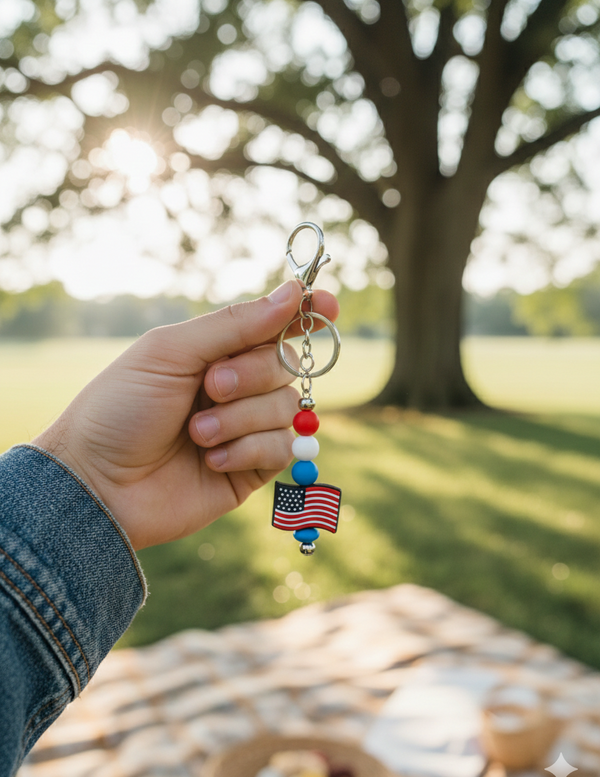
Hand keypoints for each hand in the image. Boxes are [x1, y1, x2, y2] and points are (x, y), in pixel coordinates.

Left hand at [33, 281, 338, 549]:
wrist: (97, 483)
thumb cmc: (120, 409)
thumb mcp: (170, 352)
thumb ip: (234, 325)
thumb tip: (294, 292)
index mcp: (215, 351)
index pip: (274, 325)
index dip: (306, 313)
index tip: (329, 306)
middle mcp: (236, 386)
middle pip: (286, 364)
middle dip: (251, 374)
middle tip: (210, 387)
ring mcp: (246, 428)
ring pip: (288, 407)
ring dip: (241, 418)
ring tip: (197, 434)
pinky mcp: (252, 469)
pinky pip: (283, 449)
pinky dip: (248, 450)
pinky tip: (211, 460)